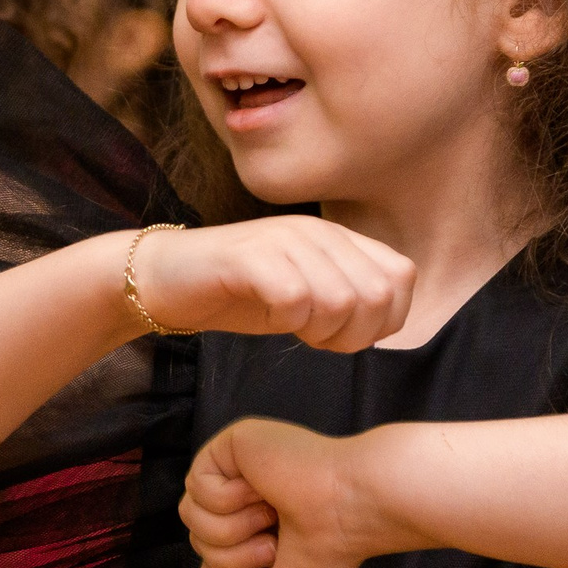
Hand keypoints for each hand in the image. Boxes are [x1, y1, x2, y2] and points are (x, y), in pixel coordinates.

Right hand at [132, 217, 413, 349]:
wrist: (166, 280)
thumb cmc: (239, 294)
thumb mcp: (308, 296)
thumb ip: (348, 297)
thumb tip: (387, 320)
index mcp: (337, 238)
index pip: (401, 278)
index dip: (383, 320)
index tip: (343, 333)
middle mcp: (317, 231)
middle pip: (377, 295)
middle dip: (352, 334)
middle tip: (314, 337)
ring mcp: (283, 239)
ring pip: (340, 300)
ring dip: (318, 331)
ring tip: (291, 326)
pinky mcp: (250, 256)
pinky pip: (294, 299)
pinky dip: (286, 322)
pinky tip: (269, 316)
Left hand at [181, 419, 395, 567]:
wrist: (348, 511)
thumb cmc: (327, 553)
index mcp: (259, 530)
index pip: (208, 558)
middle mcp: (245, 499)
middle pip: (197, 540)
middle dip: (230, 556)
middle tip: (274, 544)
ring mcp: (237, 470)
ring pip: (191, 515)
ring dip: (231, 529)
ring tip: (270, 517)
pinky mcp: (230, 445)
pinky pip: (197, 484)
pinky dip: (229, 498)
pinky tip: (263, 489)